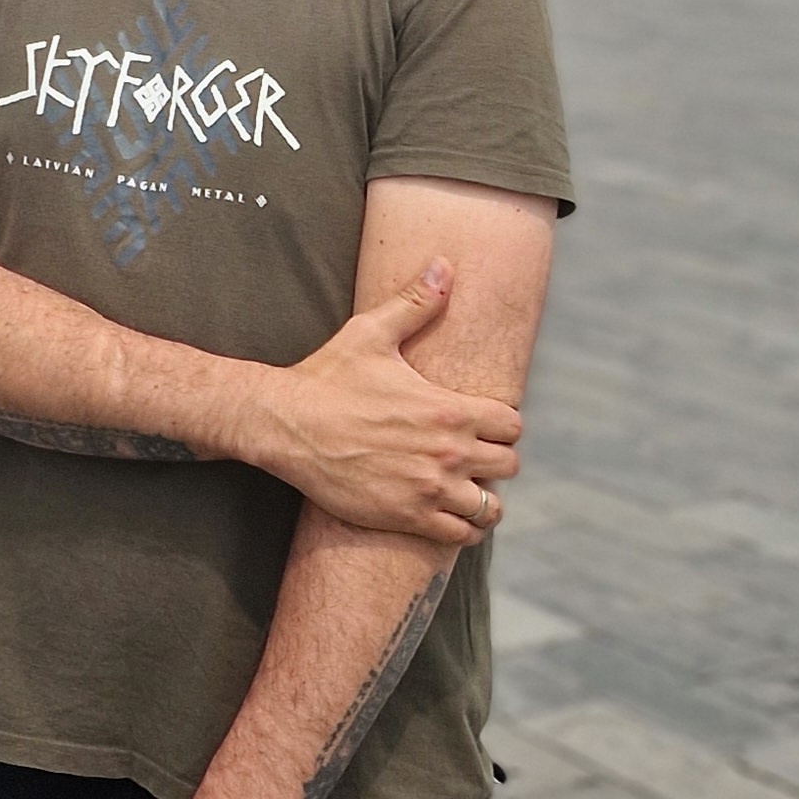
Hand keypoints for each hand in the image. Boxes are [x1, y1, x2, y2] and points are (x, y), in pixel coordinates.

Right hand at [253, 263, 520, 542]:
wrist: (286, 426)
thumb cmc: (327, 378)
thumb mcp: (370, 334)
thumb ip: (416, 302)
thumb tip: (444, 265)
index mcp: (448, 409)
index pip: (512, 425)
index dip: (502, 423)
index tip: (482, 422)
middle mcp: (447, 453)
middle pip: (508, 465)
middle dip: (494, 457)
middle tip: (472, 452)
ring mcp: (430, 489)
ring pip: (490, 506)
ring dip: (482, 496)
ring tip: (465, 487)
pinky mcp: (409, 517)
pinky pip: (461, 534)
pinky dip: (463, 527)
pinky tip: (450, 513)